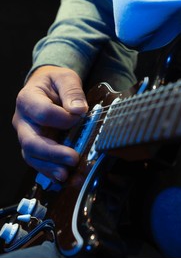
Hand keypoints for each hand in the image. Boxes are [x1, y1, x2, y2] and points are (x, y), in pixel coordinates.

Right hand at [12, 66, 88, 181]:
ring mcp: (28, 137)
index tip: (80, 116)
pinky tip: (66, 179)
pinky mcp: (37, 148)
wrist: (48, 88)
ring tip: (68, 176)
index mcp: (27, 100)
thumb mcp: (65, 78)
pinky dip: (52, 172)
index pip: (42, 113)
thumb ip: (71, 91)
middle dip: (52, 153)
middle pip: (31, 142)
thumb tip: (78, 110)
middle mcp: (23, 121)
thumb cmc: (56, 83)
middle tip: (73, 159)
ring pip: (33, 157)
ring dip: (51, 168)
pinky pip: (40, 163)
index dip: (63, 118)